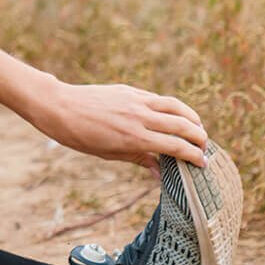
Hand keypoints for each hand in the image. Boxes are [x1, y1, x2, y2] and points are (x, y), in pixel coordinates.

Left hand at [32, 81, 208, 173]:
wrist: (60, 107)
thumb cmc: (81, 136)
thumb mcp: (110, 154)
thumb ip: (139, 159)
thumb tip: (161, 174)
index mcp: (135, 138)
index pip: (175, 147)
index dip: (193, 156)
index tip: (203, 163)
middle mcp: (140, 117)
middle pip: (182, 125)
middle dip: (199, 137)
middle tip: (205, 147)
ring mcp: (136, 101)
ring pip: (175, 106)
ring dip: (192, 117)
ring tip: (198, 127)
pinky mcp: (130, 90)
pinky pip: (158, 98)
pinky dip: (171, 107)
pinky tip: (174, 115)